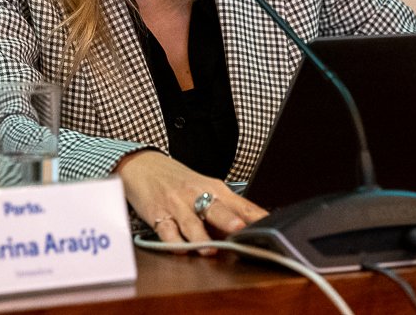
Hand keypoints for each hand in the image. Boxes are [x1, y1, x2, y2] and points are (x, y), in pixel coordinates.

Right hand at [114, 150, 267, 252]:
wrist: (144, 165)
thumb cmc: (180, 181)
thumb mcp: (205, 189)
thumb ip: (226, 211)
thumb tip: (249, 233)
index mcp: (215, 189)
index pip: (241, 205)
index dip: (256, 216)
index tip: (271, 226)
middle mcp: (198, 196)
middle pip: (217, 209)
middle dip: (228, 220)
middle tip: (239, 229)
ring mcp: (177, 206)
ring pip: (191, 223)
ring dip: (201, 237)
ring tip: (210, 249)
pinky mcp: (158, 215)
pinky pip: (166, 231)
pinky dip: (173, 242)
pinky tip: (179, 249)